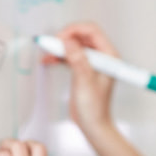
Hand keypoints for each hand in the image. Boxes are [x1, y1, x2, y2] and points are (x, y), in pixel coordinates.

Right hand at [43, 22, 116, 136]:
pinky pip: (69, 56)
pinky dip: (58, 57)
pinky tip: (48, 60)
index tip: (59, 37)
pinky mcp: (82, 69)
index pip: (92, 31)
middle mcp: (101, 57)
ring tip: (46, 52)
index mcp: (108, 56)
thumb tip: (68, 41)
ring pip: (74, 45)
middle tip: (50, 44)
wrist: (93, 125)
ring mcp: (91, 63)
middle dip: (65, 38)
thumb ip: (78, 59)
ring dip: (60, 47)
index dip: (74, 31)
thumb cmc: (95, 108)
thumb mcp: (85, 81)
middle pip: (81, 36)